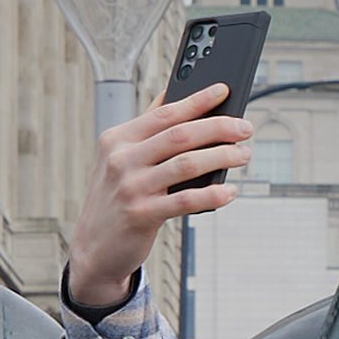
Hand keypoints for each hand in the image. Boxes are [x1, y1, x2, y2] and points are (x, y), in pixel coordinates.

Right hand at [65, 86, 257, 315]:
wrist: (93, 248)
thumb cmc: (115, 198)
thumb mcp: (119, 159)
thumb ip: (146, 131)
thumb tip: (176, 98)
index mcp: (118, 139)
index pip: (164, 113)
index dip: (197, 100)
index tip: (224, 91)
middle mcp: (122, 159)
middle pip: (180, 135)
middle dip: (218, 128)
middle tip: (245, 128)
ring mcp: (131, 187)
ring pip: (187, 164)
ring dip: (222, 157)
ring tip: (243, 156)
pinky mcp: (141, 215)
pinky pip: (186, 200)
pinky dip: (212, 194)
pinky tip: (230, 191)